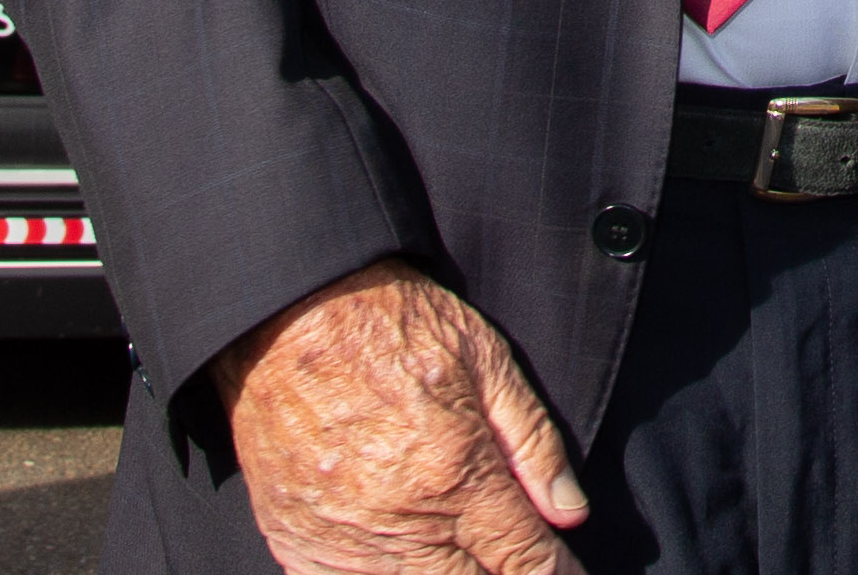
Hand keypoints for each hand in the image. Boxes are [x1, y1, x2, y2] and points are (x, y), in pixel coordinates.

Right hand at [217, 258, 593, 574]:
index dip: (555, 574)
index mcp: (454, 474)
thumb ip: (533, 444)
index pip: (524, 559)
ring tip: (456, 552)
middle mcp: (399, 520)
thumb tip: (570, 515)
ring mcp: (341, 539)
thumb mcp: (486, 360)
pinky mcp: (295, 540)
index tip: (565, 573)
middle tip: (508, 559)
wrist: (288, 308)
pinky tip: (396, 557)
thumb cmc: (392, 324)